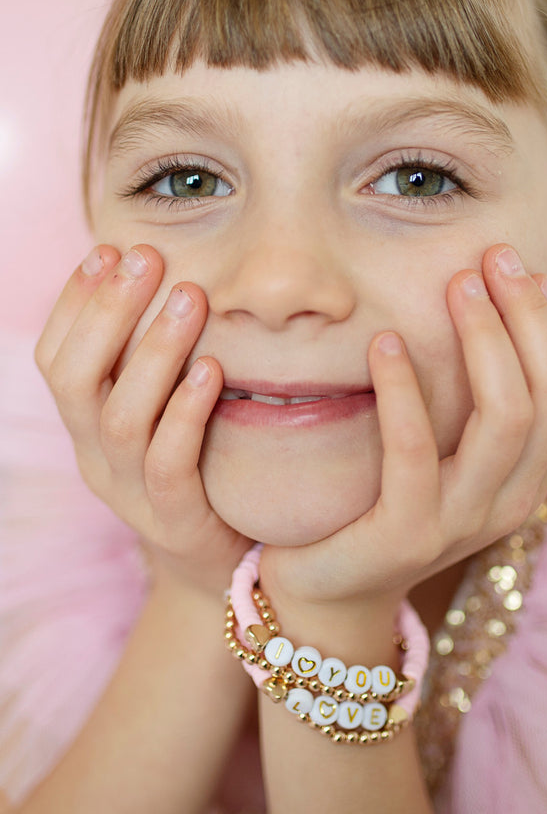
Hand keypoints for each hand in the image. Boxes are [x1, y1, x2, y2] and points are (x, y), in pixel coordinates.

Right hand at [35, 244, 250, 596]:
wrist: (222, 565)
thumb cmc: (199, 471)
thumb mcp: (164, 414)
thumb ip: (156, 362)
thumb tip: (169, 280)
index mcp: (85, 428)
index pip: (57, 359)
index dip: (74, 302)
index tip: (107, 249)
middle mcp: (94, 458)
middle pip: (77, 379)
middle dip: (109, 312)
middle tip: (147, 258)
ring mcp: (129, 494)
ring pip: (121, 418)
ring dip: (153, 352)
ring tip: (190, 299)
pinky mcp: (174, 520)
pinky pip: (169, 464)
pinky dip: (186, 413)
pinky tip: (213, 370)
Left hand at [259, 244, 546, 617]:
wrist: (329, 588)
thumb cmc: (384, 498)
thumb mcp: (444, 448)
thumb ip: (474, 396)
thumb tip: (498, 301)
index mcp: (528, 479)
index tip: (524, 270)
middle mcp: (511, 501)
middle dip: (529, 317)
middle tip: (491, 259)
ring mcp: (463, 522)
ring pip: (506, 419)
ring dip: (486, 341)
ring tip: (455, 286)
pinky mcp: (407, 533)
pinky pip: (414, 452)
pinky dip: (403, 390)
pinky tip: (384, 343)